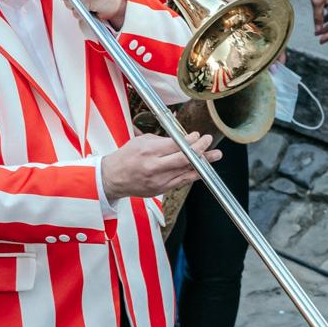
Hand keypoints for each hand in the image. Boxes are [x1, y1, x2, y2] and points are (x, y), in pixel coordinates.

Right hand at [101, 131, 218, 200]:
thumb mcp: (141, 141)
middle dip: (200, 150)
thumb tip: (184, 138)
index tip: (197, 136)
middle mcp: (153, 167)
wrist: (112, 179)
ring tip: (215, 155)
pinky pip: (181, 181)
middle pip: (183, 159)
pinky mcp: (160, 190)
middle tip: (209, 142)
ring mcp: (158, 181)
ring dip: (202, 163)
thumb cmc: (126, 157)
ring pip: (185, 171)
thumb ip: (163, 140)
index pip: (175, 145)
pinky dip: (193, 174)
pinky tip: (202, 169)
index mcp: (147, 151)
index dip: (190, 141)